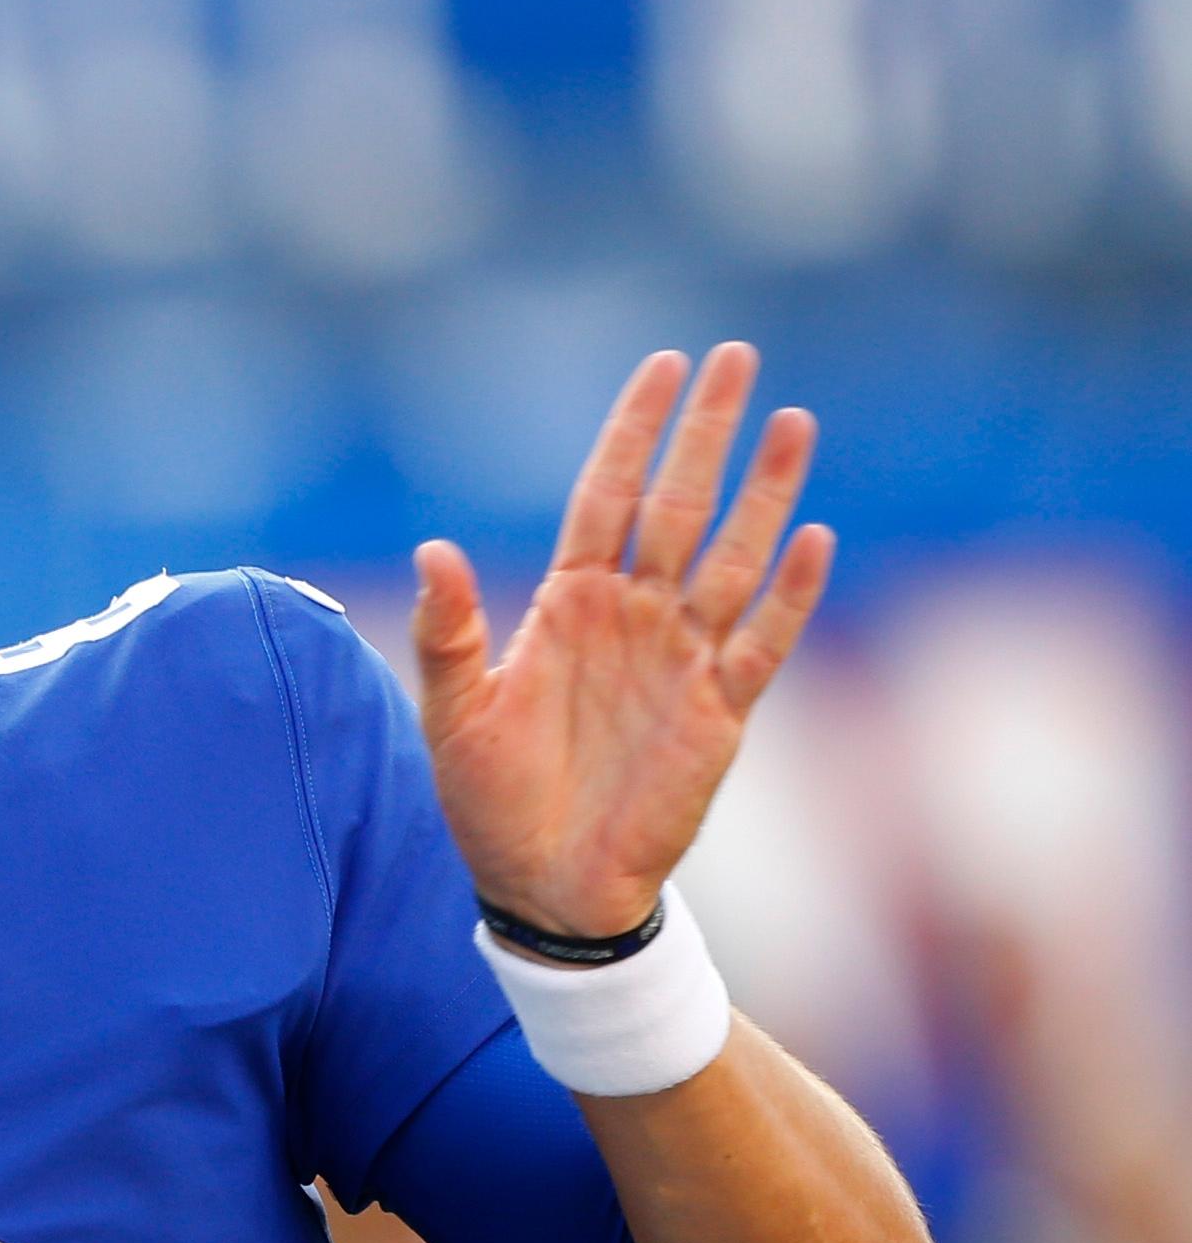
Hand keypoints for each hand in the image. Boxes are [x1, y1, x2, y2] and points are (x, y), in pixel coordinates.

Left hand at [410, 345, 832, 940]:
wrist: (543, 885)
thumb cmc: (489, 799)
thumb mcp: (453, 715)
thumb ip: (448, 633)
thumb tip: (430, 550)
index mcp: (567, 603)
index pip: (606, 495)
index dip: (633, 433)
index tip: (664, 366)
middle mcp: (632, 616)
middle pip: (678, 505)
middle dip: (707, 434)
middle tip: (739, 357)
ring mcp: (682, 658)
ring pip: (734, 557)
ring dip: (764, 493)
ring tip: (793, 422)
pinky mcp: (720, 710)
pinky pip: (761, 640)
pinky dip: (789, 593)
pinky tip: (811, 538)